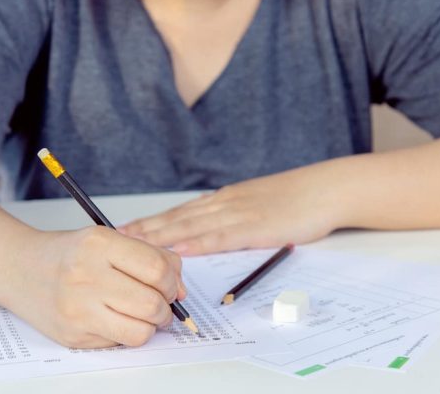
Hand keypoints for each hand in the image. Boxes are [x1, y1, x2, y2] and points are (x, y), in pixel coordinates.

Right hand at [5, 226, 185, 347]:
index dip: (174, 282)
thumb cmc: (70, 254)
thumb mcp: (110, 239)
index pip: (157, 269)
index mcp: (100, 244)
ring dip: (152, 325)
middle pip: (152, 303)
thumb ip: (152, 257)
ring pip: (140, 331)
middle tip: (162, 303)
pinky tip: (118, 319)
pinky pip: (119, 343)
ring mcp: (77, 308)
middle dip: (167, 307)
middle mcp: (86, 275)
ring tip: (144, 314)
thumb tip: (182, 290)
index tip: (172, 286)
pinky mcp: (72, 335)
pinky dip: (128, 334)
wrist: (19, 268)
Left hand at [120, 165, 344, 254]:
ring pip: (191, 226)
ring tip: (134, 244)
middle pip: (177, 218)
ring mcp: (238, 213)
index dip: (151, 222)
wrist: (324, 189)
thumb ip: (232, 218)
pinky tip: (179, 250)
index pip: (179, 213)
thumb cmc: (293, 200)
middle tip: (114, 238)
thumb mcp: (256, 205)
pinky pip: (221, 237)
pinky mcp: (255, 226)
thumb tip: (209, 234)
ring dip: (160, 236)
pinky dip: (197, 243)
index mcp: (223, 201)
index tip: (126, 230)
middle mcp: (223, 204)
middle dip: (144, 229)